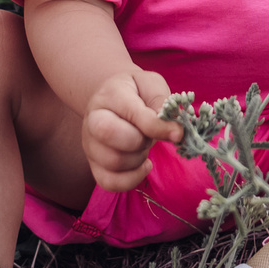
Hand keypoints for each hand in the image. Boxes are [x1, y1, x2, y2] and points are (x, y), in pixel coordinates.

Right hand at [83, 67, 182, 189]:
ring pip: (113, 162)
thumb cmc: (136, 91)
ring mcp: (90, 145)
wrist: (113, 99)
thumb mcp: (151, 85)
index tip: (178, 133)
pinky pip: (109, 182)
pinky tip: (143, 165)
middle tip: (149, 135)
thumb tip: (174, 130)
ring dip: (139, 159)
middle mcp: (92, 120)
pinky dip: (131, 179)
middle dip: (141, 140)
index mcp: (109, 95)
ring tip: (144, 146)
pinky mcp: (94, 165)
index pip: (131, 114)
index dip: (157, 127)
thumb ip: (162, 102)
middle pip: (110, 135)